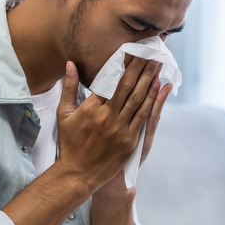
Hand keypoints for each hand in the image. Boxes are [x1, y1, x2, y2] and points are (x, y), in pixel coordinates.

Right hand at [55, 56, 163, 192]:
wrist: (78, 174)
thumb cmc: (69, 143)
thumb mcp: (64, 114)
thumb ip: (69, 87)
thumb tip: (71, 63)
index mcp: (91, 108)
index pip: (111, 80)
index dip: (124, 64)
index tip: (132, 51)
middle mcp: (108, 117)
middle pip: (128, 86)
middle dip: (140, 67)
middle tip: (151, 52)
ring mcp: (120, 130)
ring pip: (139, 99)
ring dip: (150, 80)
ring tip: (158, 65)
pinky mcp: (129, 141)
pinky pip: (144, 117)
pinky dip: (153, 101)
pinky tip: (159, 88)